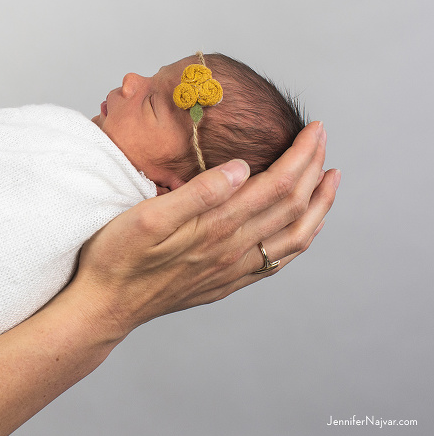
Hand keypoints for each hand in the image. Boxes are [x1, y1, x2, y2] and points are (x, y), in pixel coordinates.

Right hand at [73, 121, 338, 337]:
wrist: (105, 305)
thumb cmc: (117, 257)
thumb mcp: (146, 218)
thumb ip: (196, 194)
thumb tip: (239, 168)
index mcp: (216, 228)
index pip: (276, 185)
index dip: (300, 155)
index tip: (313, 129)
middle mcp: (233, 251)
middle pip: (292, 207)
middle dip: (314, 169)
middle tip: (321, 139)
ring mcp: (233, 270)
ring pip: (294, 237)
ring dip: (318, 206)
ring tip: (329, 181)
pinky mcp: (226, 283)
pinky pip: (277, 261)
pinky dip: (299, 239)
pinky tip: (300, 229)